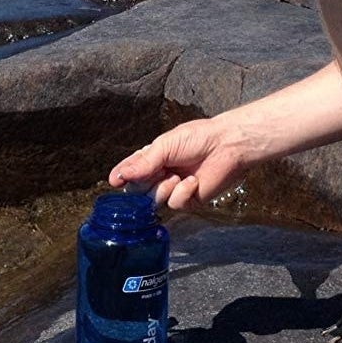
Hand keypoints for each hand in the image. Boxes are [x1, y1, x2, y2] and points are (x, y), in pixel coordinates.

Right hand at [108, 118, 249, 210]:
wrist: (226, 146)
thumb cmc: (198, 138)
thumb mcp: (164, 146)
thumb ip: (142, 163)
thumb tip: (120, 175)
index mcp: (152, 159)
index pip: (130, 171)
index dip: (122, 176)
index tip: (115, 180)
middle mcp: (160, 175)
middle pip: (138, 190)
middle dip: (144, 184)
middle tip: (157, 173)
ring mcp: (173, 189)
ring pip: (153, 201)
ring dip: (163, 188)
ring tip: (177, 176)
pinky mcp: (188, 200)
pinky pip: (174, 204)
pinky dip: (182, 193)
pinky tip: (192, 181)